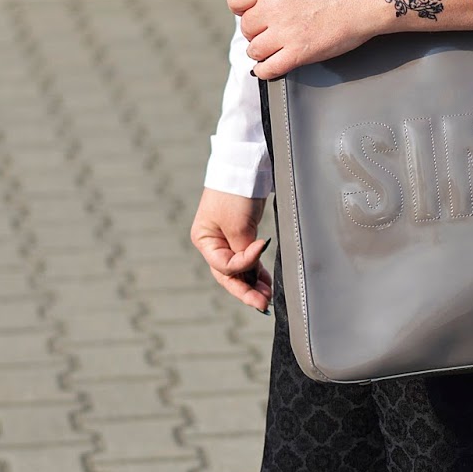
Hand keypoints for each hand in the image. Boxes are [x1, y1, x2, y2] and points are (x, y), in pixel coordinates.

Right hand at [190, 188, 272, 311]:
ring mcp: (227, 242)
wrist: (245, 167)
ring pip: (239, 272)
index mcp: (204, 240)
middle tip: (263, 304)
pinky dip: (256, 272)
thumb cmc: (235, 193)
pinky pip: (248, 262)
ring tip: (268, 298)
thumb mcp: (238, 225)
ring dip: (253, 285)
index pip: (224, 266)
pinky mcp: (242, 237)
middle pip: (229, 275)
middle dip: (246, 290)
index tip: (260, 247)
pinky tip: (266, 283)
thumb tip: (252, 274)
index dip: (243, 264)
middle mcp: (213, 244)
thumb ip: (243, 253)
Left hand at [229, 0, 383, 78]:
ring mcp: (285, 33)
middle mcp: (273, 9)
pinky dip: (265, 70)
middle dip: (255, 31)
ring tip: (271, 49)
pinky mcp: (298, 54)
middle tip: (268, 32)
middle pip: (246, 27)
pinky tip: (269, 67)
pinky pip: (268, 69)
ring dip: (260, 51)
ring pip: (254, 50)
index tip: (250, 12)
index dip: (241, 8)